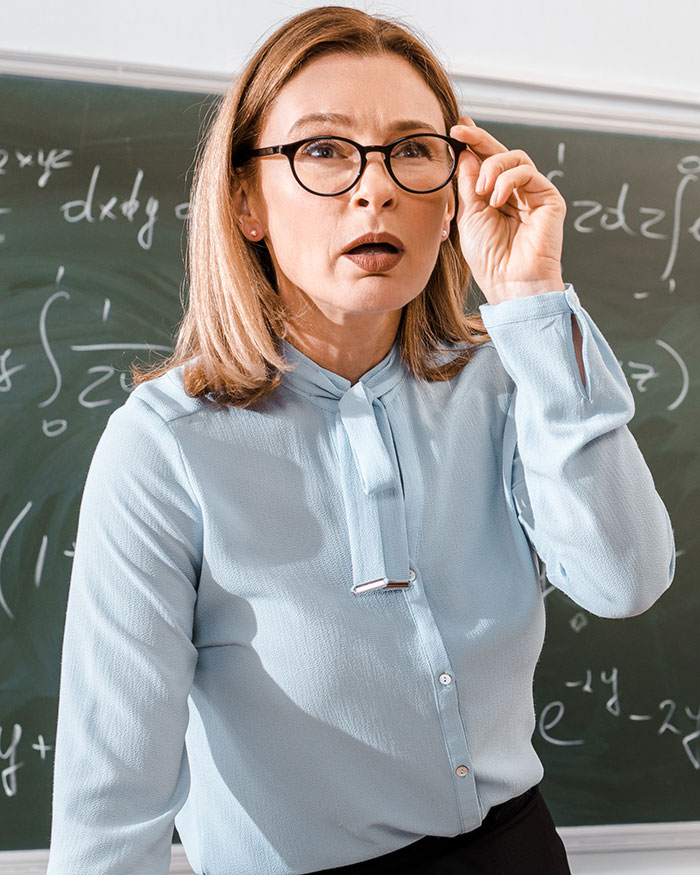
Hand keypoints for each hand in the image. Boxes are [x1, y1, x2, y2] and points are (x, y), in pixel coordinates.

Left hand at [449, 117, 566, 304]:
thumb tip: (465, 152)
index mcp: (494, 198)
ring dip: (492, 167)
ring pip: (515, 158)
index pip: (484, 163)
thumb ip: (468, 183)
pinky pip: (528, 172)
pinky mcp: (549, 198)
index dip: (471, 144)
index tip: (455, 130)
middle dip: (479, 139)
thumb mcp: (469, 215)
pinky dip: (508, 180)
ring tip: (480, 190)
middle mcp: (515, 193)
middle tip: (461, 131)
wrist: (510, 282)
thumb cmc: (488, 258)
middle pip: (501, 153)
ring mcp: (533, 194)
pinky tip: (496, 199)